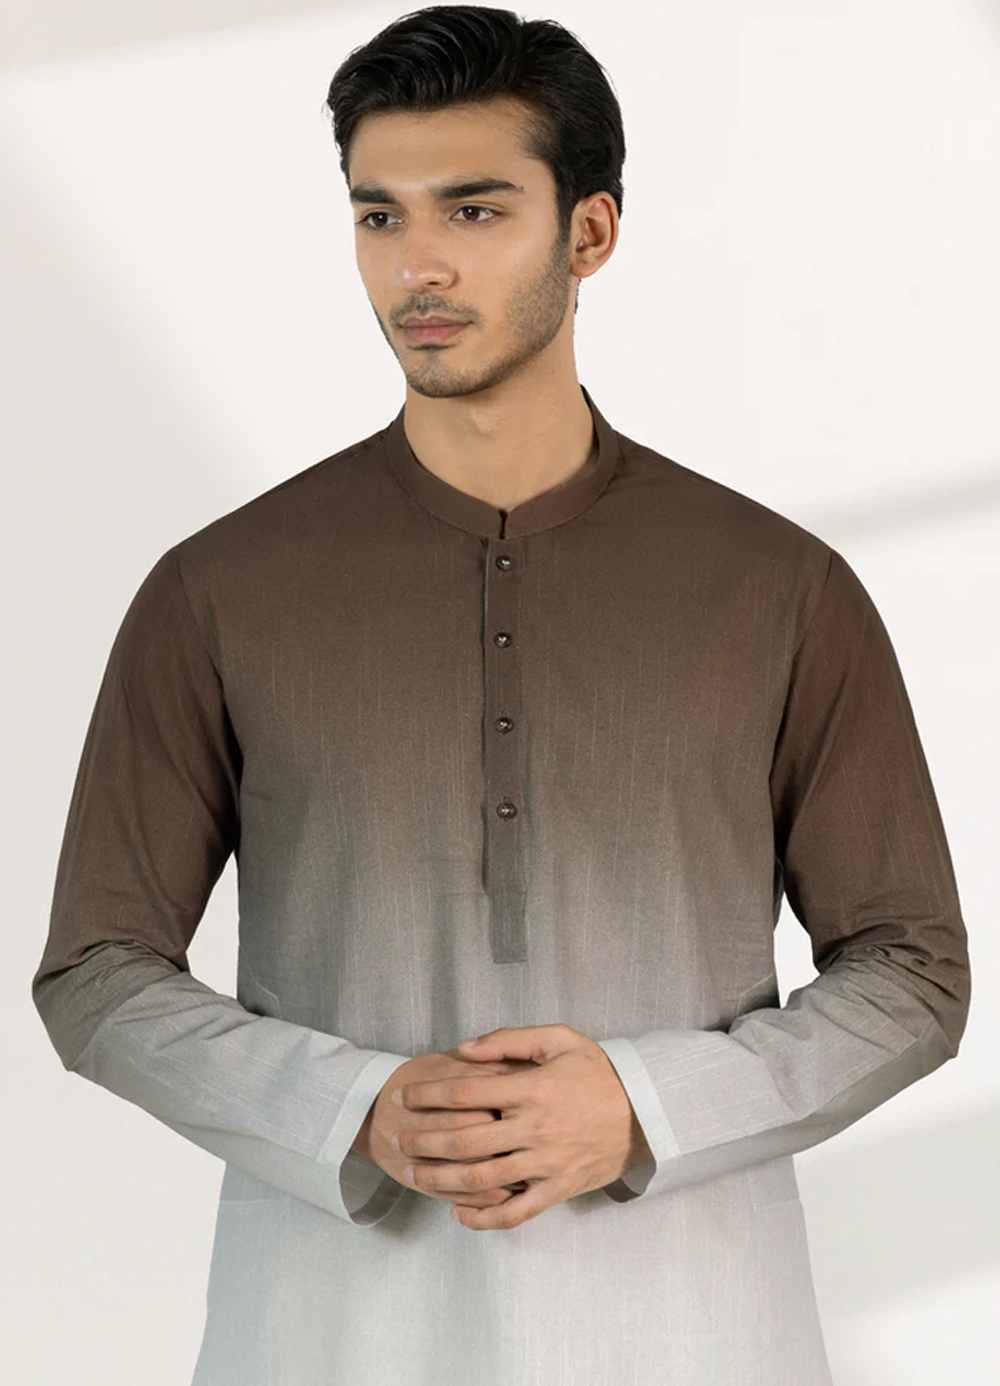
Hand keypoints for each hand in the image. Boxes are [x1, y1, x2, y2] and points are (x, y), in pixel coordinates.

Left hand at [397, 1023, 649, 1229]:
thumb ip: (509, 1040)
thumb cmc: (598, 1072)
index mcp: (532, 1089)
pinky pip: (515, 1212)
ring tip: (415, 1172)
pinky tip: (459, 1213)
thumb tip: (463, 1048)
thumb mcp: (560, 1039)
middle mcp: (534, 1129)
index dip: (429, 1094)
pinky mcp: (558, 1190)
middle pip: (465, 1140)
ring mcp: (545, 1164)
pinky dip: (484, 1218)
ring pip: (482, 1179)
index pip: (466, 1093)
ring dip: (442, 1179)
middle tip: (400, 1137)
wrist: (645, 1113)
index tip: (406, 1097)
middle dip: (425, 1140)